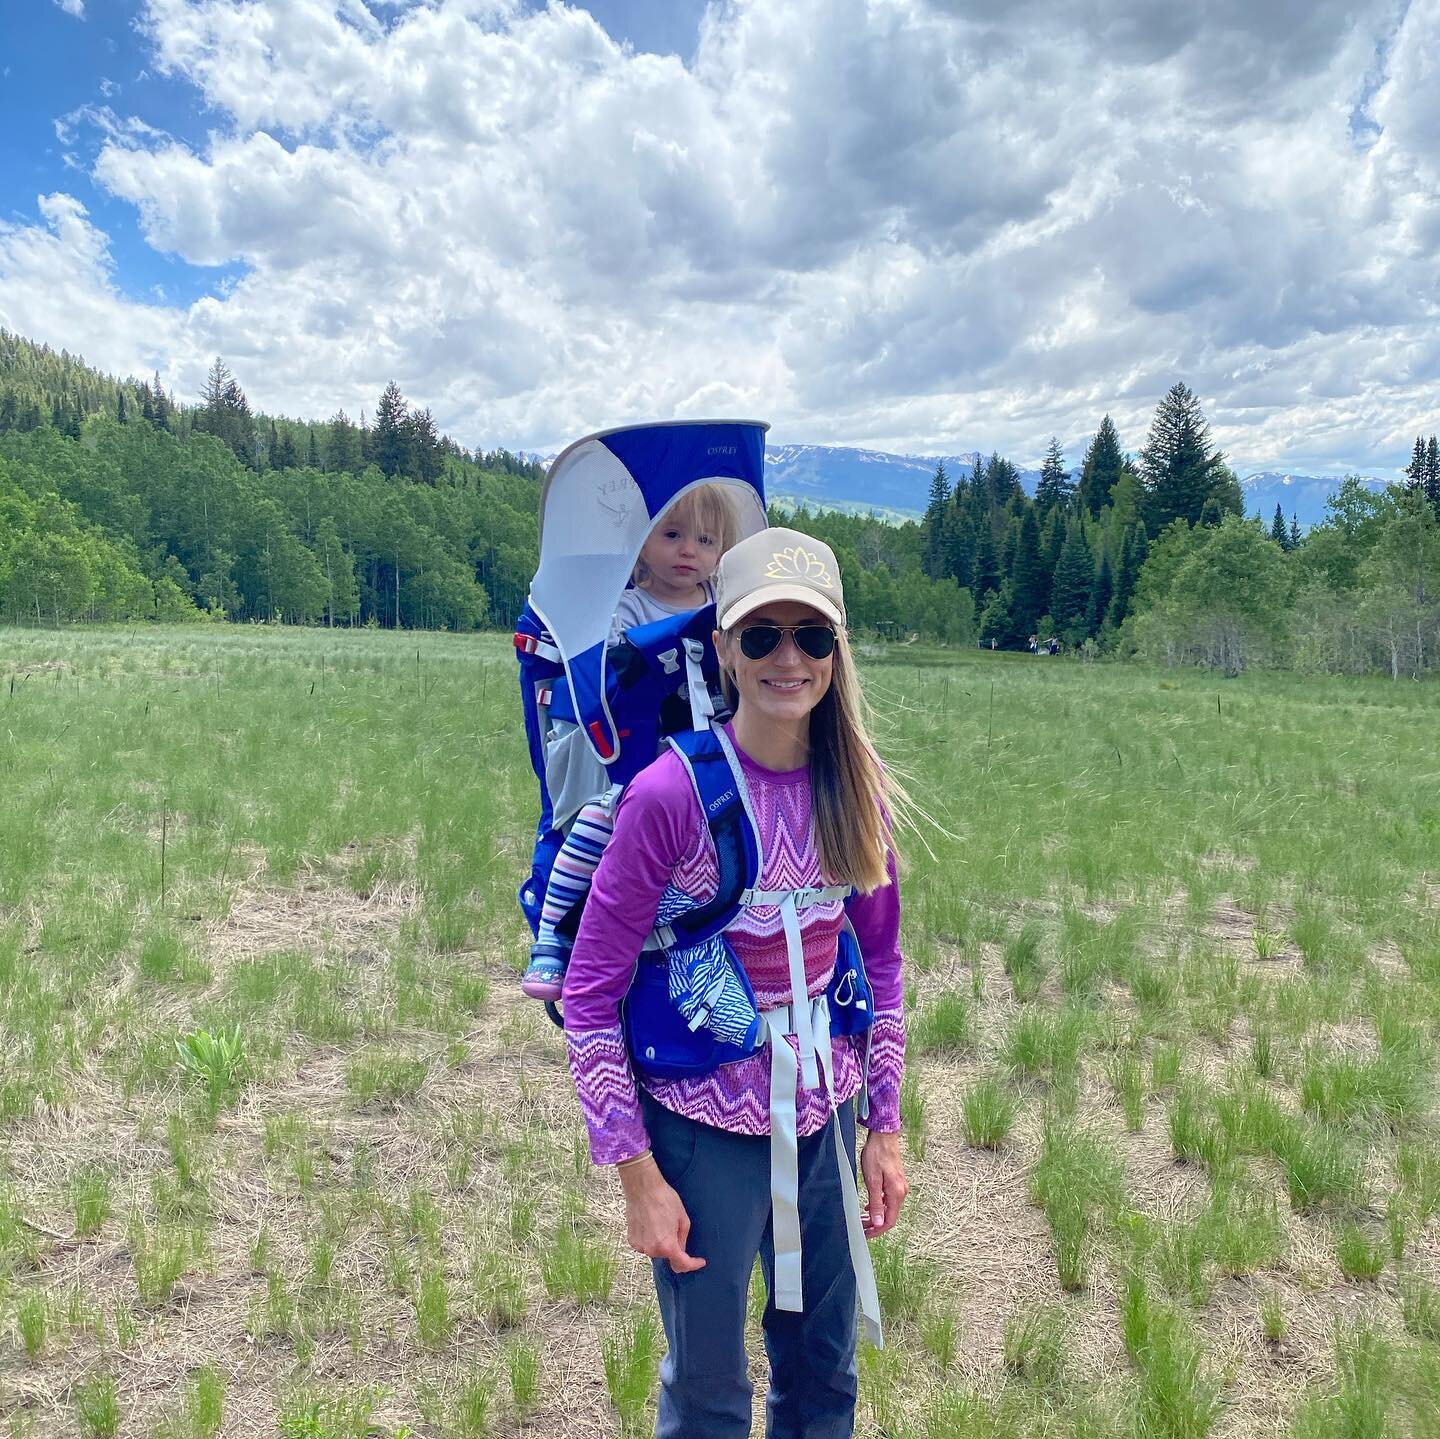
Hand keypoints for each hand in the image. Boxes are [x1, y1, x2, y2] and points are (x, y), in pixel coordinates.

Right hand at [618, 1158, 705, 1272]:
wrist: (642, 1187)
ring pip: (656, 1251)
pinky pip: (645, 1244)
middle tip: (675, 1228)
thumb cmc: (664, 1199)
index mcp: (667, 1246)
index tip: (700, 1261)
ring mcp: (640, 1246)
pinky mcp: (632, 1240)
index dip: (693, 1264)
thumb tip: (682, 1250)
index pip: (682, 1264)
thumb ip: (683, 1239)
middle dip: (674, 1247)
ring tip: (661, 1222)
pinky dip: (650, 1239)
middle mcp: (652, 1250)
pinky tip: (651, 1223)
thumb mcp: (682, 1218)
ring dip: (661, 1243)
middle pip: (668, 1256)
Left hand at [860, 1130, 907, 1238]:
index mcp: (897, 1193)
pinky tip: (869, 1205)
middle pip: (890, 1216)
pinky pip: (889, 1199)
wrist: (883, 1135)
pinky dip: (879, 1205)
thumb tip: (878, 1222)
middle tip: (860, 1226)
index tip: (865, 1234)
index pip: (890, 1221)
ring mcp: (900, 1185)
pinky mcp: (896, 1180)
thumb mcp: (872, 1180)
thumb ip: (876, 1202)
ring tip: (862, 1217)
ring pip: (889, 1208)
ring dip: (876, 1215)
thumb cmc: (876, 1154)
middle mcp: (901, 1191)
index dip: (878, 1230)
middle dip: (875, 1224)